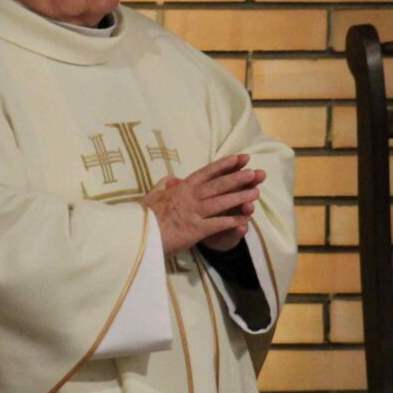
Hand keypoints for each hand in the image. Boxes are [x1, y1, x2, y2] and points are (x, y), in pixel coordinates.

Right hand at [140, 155, 263, 255]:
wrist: (136, 234)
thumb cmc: (143, 217)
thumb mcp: (152, 196)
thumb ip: (163, 185)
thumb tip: (171, 178)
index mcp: (180, 188)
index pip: (206, 173)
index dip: (223, 165)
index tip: (238, 158)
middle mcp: (189, 197)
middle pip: (218, 185)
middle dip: (238, 178)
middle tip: (255, 172)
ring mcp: (193, 213)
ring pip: (221, 202)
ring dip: (240, 197)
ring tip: (256, 192)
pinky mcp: (194, 229)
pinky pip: (217, 224)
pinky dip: (231, 222)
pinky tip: (244, 220)